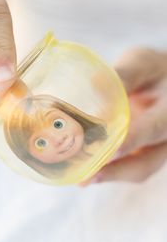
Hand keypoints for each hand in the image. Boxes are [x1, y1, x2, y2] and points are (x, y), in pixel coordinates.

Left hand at [81, 48, 166, 184]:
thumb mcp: (143, 63)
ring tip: (82, 179)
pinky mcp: (147, 150)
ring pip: (139, 169)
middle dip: (115, 171)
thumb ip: (125, 74)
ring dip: (110, 175)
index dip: (130, 142)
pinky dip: (111, 169)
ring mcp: (159, 146)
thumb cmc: (155, 70)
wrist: (165, 83)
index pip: (154, 128)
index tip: (105, 152)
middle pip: (146, 162)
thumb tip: (93, 84)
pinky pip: (132, 166)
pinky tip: (89, 168)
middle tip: (85, 178)